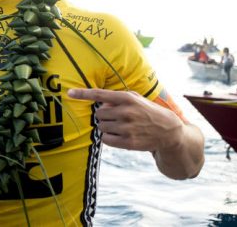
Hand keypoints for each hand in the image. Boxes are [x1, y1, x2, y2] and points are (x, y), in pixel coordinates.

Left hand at [68, 88, 183, 152]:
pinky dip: (108, 137)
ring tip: (120, 126)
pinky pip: (105, 139)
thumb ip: (116, 99)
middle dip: (103, 116)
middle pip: (98, 114)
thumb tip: (100, 104)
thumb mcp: (135, 99)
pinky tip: (119, 135)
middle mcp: (126, 112)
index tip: (69, 93)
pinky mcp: (128, 142)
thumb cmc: (147, 111)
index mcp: (127, 98)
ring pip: (101, 127)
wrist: (168, 131)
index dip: (83, 93)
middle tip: (115, 117)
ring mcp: (127, 128)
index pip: (100, 94)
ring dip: (106, 127)